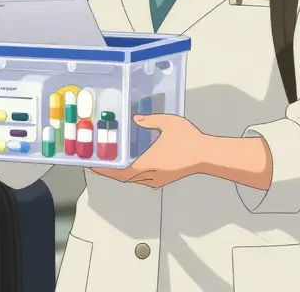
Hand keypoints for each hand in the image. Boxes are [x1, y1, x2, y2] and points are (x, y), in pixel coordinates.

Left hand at [90, 114, 204, 187]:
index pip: (120, 172)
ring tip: (112, 163)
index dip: (105, 171)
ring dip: (121, 173)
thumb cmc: (188, 139)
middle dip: (110, 172)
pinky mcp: (163, 179)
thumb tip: (135, 119)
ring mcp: (157, 179)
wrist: (206, 155)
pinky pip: (142, 179)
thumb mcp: (168, 123)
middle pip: (124, 178)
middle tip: (98, 163)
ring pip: (133, 180)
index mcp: (148, 164)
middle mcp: (150, 175)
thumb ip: (149, 121)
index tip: (93, 166)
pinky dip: (133, 174)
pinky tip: (132, 165)